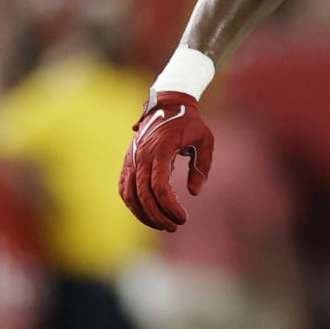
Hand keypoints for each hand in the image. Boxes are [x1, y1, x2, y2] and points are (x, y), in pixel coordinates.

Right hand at [118, 90, 213, 231]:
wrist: (168, 102)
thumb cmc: (190, 122)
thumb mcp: (205, 140)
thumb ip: (201, 167)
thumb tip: (193, 193)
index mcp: (160, 150)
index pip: (159, 186)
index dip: (170, 206)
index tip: (183, 218)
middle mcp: (142, 155)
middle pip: (144, 195)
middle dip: (158, 215)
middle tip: (175, 226)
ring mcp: (132, 158)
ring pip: (130, 194)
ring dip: (143, 214)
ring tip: (162, 225)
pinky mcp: (129, 160)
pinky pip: (124, 186)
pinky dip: (131, 203)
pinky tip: (145, 214)